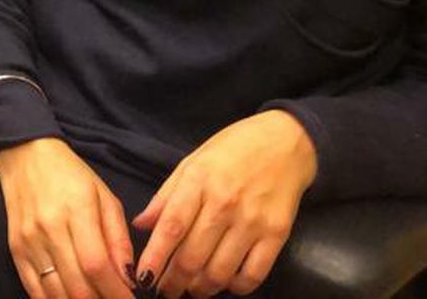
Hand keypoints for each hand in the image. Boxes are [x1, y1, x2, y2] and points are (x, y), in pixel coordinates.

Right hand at [0, 138, 133, 298]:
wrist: (24, 155)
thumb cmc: (70, 175)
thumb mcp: (104, 196)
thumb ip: (118, 238)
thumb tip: (130, 277)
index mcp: (77, 209)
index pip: (97, 264)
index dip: (116, 292)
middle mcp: (49, 228)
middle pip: (77, 286)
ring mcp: (29, 241)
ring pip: (56, 293)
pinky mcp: (15, 250)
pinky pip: (34, 290)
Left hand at [132, 111, 315, 297]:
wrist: (286, 142)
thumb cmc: (233, 148)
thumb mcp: (193, 161)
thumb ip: (166, 195)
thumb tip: (141, 225)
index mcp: (199, 180)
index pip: (172, 227)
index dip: (155, 257)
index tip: (143, 277)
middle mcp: (225, 203)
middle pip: (193, 256)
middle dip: (174, 282)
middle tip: (165, 290)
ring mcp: (253, 221)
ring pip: (220, 272)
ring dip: (201, 289)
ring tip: (192, 289)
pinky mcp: (277, 234)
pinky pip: (253, 274)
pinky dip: (236, 287)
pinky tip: (226, 283)